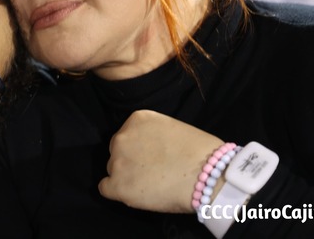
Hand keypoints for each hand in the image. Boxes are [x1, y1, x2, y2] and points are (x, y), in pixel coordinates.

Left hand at [98, 110, 223, 212]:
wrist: (208, 175)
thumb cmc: (198, 151)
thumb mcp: (170, 128)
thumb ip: (151, 136)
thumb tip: (145, 150)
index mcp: (136, 119)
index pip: (127, 135)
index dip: (140, 149)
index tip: (153, 157)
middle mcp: (122, 137)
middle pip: (117, 152)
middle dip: (130, 161)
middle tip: (151, 172)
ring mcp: (118, 161)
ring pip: (114, 170)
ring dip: (127, 177)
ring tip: (150, 184)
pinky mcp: (118, 185)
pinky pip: (105, 189)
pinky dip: (118, 192)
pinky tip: (135, 194)